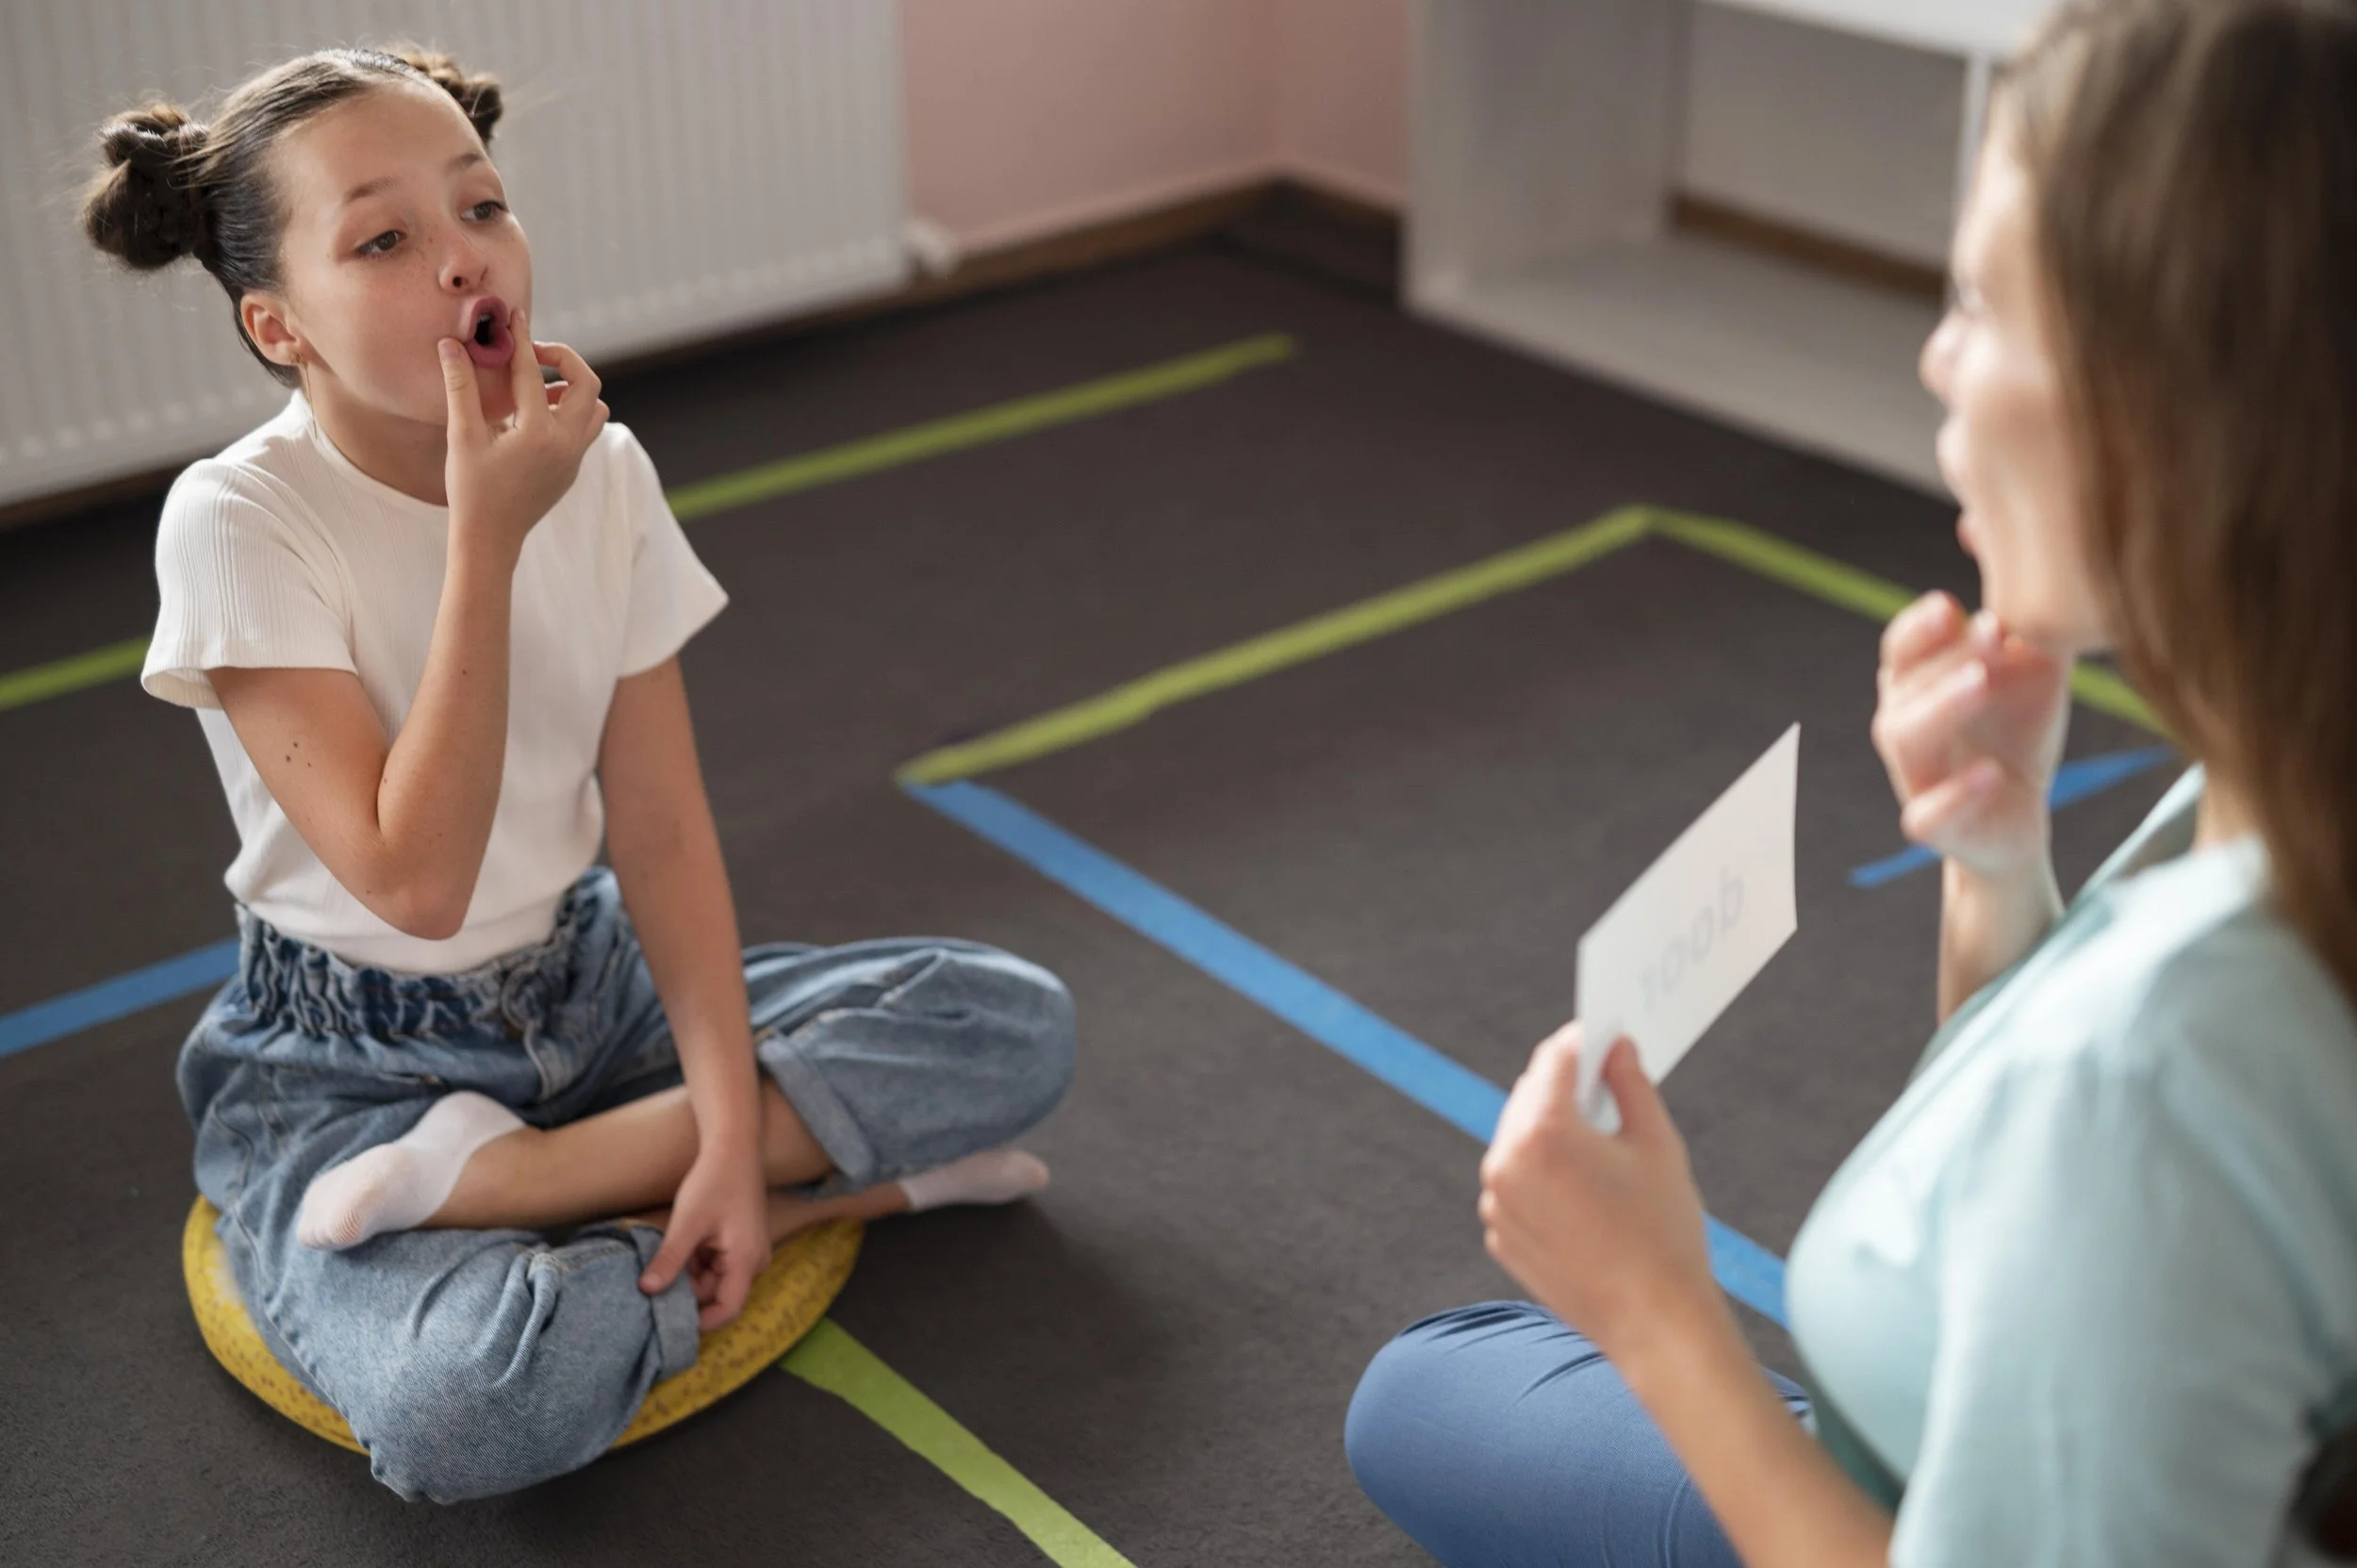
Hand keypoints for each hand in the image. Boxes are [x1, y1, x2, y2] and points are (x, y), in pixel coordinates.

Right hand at [436, 310, 609, 562]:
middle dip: (564, 359)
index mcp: (538, 432)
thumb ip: (461, 386)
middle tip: (533, 355)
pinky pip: (586, 429)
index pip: (534, 372)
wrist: (490, 539)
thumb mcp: (462, 436)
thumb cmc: (471, 490)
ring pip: (595, 408)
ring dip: (572, 389)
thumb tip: (451, 344)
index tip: (515, 316)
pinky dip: (570, 412)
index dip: (522, 339)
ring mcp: (575, 458)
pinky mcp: (573, 469)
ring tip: (537, 388)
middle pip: (587, 383)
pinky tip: (535, 415)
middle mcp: (566, 443)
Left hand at [637, 1132, 770, 1330]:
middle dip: (687, 1291)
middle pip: (717, 1294)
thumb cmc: (715, 1181)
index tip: (667, 1320)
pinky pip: (716, 1264)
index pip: (727, 1309)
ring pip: (714, 1279)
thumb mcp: (687, 1222)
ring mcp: (748, 1252)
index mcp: (746, 1260)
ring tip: (666, 1257)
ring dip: (689, 1274)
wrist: (733, 1148)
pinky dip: (695, 1261)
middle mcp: (753, 1261)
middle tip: (655, 1283)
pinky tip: (680, 1246)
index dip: (700, 1321)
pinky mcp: (740, 1243)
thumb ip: (669, 1259)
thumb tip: (646, 1291)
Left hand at [1479, 1022, 1721, 1364]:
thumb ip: (1630, 1083)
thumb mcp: (1657, 1144)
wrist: (1654, 1323)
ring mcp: (1497, 1203)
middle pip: (1529, 1098)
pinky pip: (1515, 1185)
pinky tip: (1583, 1190)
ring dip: (1549, 1131)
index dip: (1582, 1041)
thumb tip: (1616, 1047)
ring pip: (1518, 1141)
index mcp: (1544, 1132)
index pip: (1553, 1061)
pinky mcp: (1500, 1235)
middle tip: (1605, 1083)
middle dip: (1564, 1087)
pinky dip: (1540, 1176)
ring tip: (1598, 1141)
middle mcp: (1506, 1163)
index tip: (1603, 1036)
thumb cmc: (1664, 1231)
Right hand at [1870, 591, 2070, 880]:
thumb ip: (2011, 602)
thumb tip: (1979, 518)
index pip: (1901, 647)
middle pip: (1900, 684)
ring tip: (1983, 681)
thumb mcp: (2026, 660)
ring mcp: (1915, 776)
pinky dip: (1955, 795)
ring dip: (1940, 706)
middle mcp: (1906, 725)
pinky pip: (1928, 814)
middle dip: (1942, 656)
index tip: (1953, 604)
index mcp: (1919, 684)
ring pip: (1903, 737)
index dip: (1921, 626)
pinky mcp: (1936, 827)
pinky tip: (1992, 773)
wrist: (2023, 819)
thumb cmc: (2015, 730)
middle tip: (1990, 630)